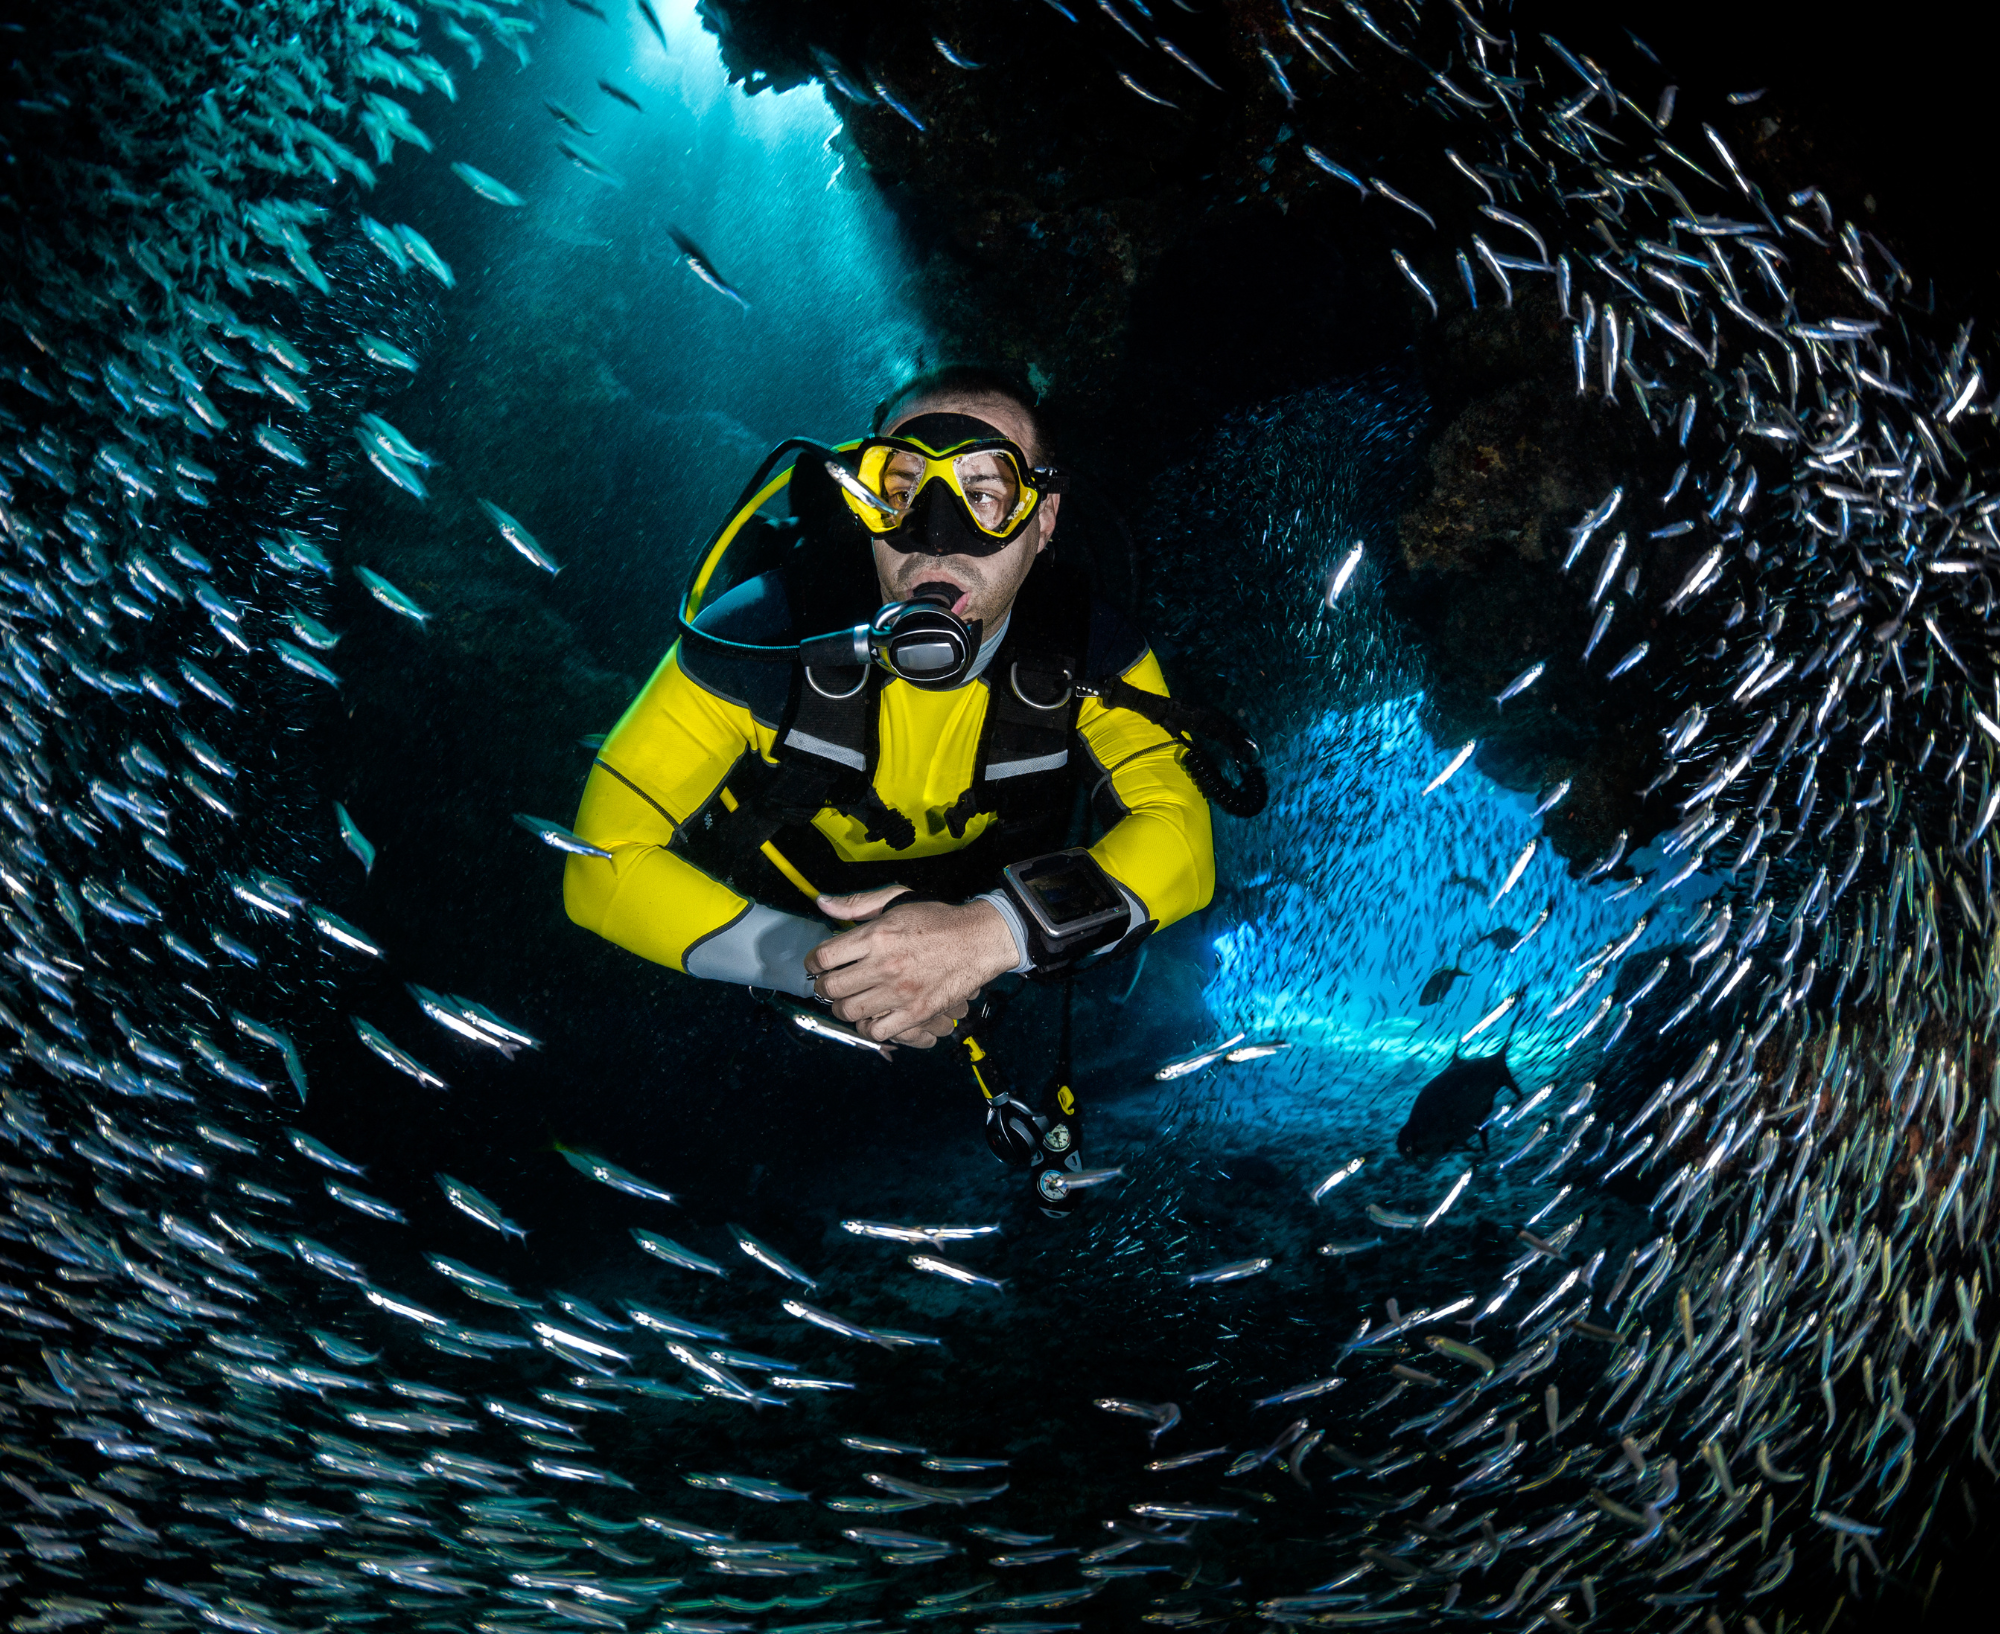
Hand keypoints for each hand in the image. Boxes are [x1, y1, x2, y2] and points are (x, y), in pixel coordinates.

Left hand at [806, 887, 1018, 1044]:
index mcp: (877, 935)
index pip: (824, 956)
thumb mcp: (896, 899)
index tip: (817, 964)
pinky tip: (872, 1015)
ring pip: (849, 1011)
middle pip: (830, 988)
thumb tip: (822, 903)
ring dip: (842, 1007)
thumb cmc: (937, 919)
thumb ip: (856, 903)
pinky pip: (877, 1031)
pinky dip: (868, 1026)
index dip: (813, 962)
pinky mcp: (916, 1012)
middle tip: (830, 983)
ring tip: (849, 999)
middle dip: (823, 987)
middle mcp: (884, 965)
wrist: (978, 940)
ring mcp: (900, 992)